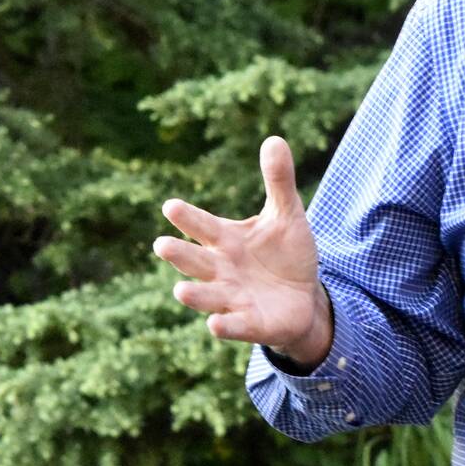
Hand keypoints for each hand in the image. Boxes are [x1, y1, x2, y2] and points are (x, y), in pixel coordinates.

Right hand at [154, 136, 332, 366]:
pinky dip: (225, 326)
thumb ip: (278, 181)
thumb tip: (274, 139)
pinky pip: (235, 326)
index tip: (171, 206)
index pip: (202, 226)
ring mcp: (233, 298)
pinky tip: (214, 325)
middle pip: (195, 261)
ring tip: (180, 291)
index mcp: (226, 240)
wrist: (303, 298)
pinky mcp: (250, 323)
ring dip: (194, 295)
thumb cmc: (286, 254)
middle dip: (179, 255)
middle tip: (161, 245)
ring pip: (207, 296)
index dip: (188, 218)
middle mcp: (222, 269)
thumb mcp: (287, 214)